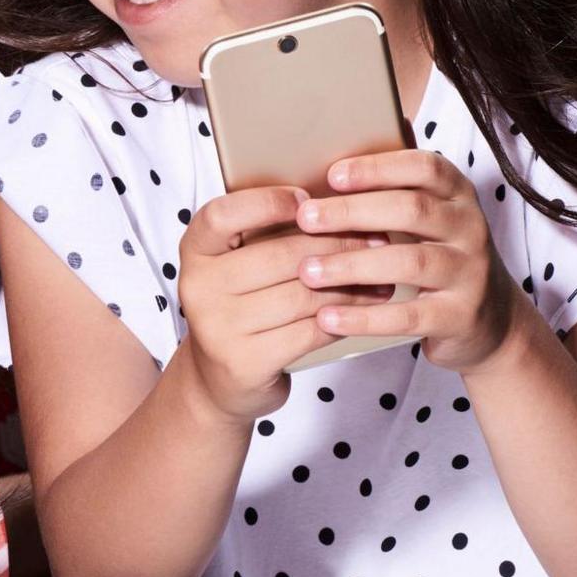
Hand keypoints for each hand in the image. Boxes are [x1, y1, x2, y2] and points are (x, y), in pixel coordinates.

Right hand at [177, 188, 390, 420]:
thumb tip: (336, 207)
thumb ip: (266, 238)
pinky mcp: (245, 361)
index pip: (221, 215)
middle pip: (278, 256)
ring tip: (381, 277)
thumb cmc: (241, 308)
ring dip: (350, 286)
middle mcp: (198, 287)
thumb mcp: (236, 266)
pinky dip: (343, 319)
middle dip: (336, 245)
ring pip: (302, 295)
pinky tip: (363, 310)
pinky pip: (309, 332)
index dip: (266, 202)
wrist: (221, 377)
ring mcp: (218, 327)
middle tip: (377, 240)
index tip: (308, 200)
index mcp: (194, 252)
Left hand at [297, 149, 520, 373]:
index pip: (425, 168)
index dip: (378, 168)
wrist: (491, 319)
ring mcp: (470, 273)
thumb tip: (313, 183)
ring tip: (308, 271)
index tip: (332, 176)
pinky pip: (410, 315)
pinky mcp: (460, 316)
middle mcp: (470, 229)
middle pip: (412, 210)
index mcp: (456, 196)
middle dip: (353, 212)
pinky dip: (365, 317)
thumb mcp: (423, 220)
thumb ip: (385, 197)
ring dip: (352, 265)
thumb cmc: (435, 255)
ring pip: (410, 262)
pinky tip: (327, 317)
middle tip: (305, 218)